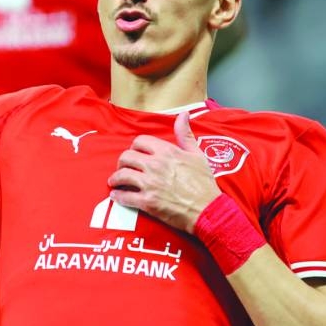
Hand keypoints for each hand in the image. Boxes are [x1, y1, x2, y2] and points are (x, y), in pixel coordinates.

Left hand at [107, 111, 221, 231]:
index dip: (135, 147)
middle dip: (122, 162)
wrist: (209, 211)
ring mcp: (150, 184)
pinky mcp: (148, 202)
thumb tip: (183, 115)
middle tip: (123, 168)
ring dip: (115, 179)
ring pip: (122, 175)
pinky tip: (117, 196)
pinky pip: (125, 196)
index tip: (136, 153)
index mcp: (167, 152)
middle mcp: (156, 165)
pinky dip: (118, 196)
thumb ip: (185, 134)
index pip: (140, 141)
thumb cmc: (205, 184)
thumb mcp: (198, 155)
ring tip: (115, 182)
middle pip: (126, 157)